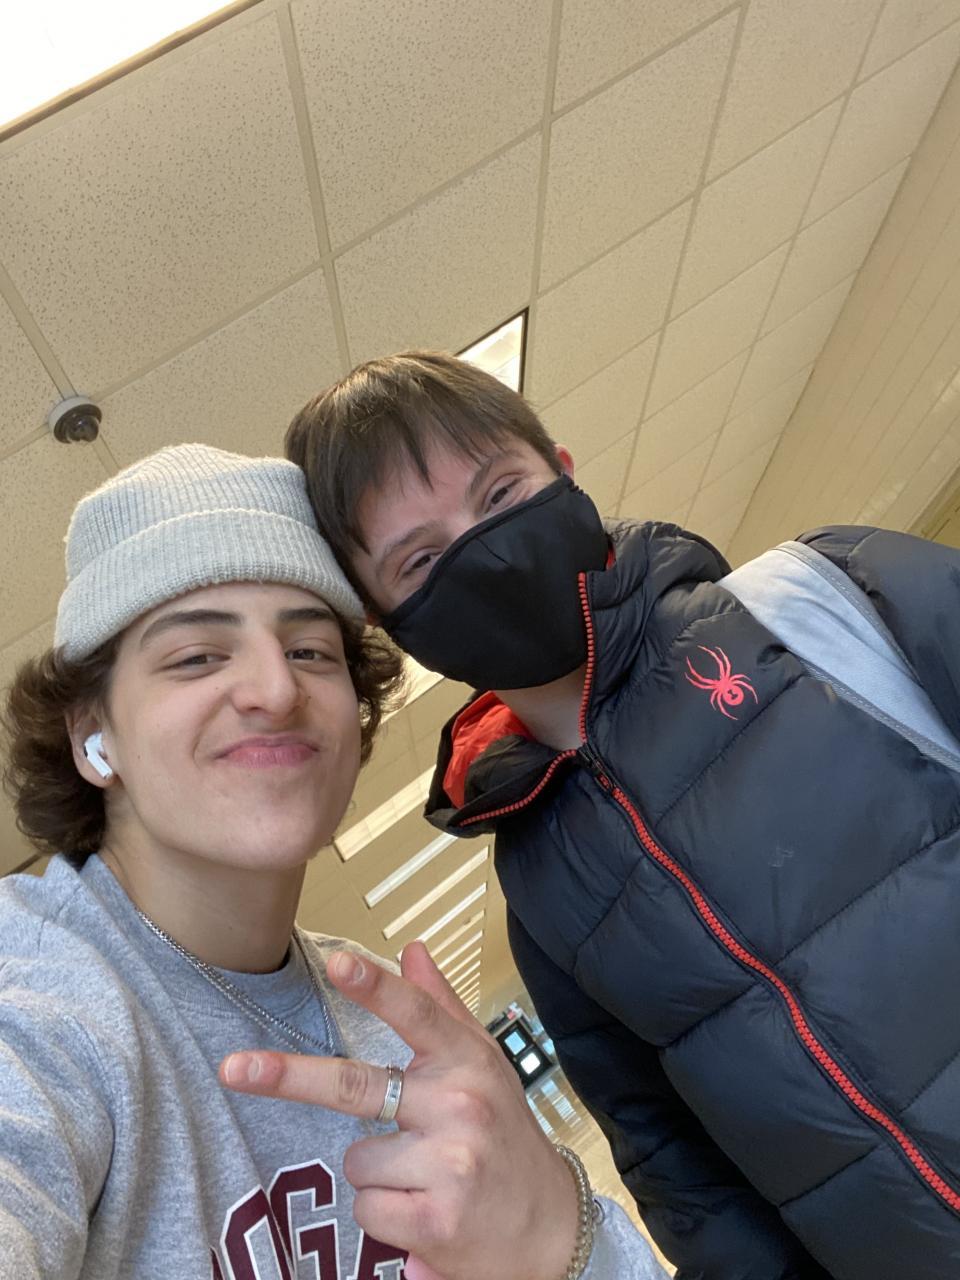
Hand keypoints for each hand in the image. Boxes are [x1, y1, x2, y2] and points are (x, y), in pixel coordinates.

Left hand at [219, 941, 577, 1279]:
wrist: (551, 1228)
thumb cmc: (507, 1136)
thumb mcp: (484, 1065)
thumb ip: (441, 1007)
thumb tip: (411, 948)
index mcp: (468, 1060)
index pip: (418, 1014)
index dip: (376, 987)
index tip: (339, 962)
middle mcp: (461, 1106)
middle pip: (356, 1086)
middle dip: (287, 1076)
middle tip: (234, 1067)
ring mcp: (449, 1164)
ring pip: (356, 1160)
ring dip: (377, 1173)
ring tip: (423, 1178)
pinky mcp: (436, 1221)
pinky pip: (367, 1209)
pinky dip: (385, 1216)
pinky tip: (425, 1213)